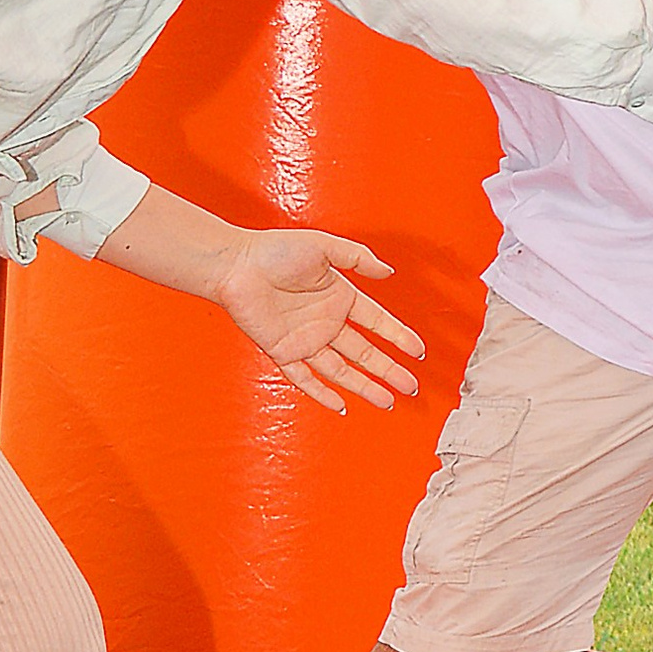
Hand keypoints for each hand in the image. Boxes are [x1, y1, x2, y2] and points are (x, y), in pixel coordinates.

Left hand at [212, 229, 423, 414]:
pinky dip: (322, 393)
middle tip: (410, 386)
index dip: (398, 337)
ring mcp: (305, 340)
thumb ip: (358, 258)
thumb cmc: (273, 250)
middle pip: (365, 353)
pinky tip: (340, 405)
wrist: (235, 266)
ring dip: (365, 386)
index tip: (417, 351)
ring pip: (342, 371)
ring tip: (387, 400)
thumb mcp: (324, 246)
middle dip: (389, 370)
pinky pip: (305, 378)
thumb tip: (387, 271)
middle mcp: (326, 322)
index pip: (377, 322)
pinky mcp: (282, 352)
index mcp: (340, 296)